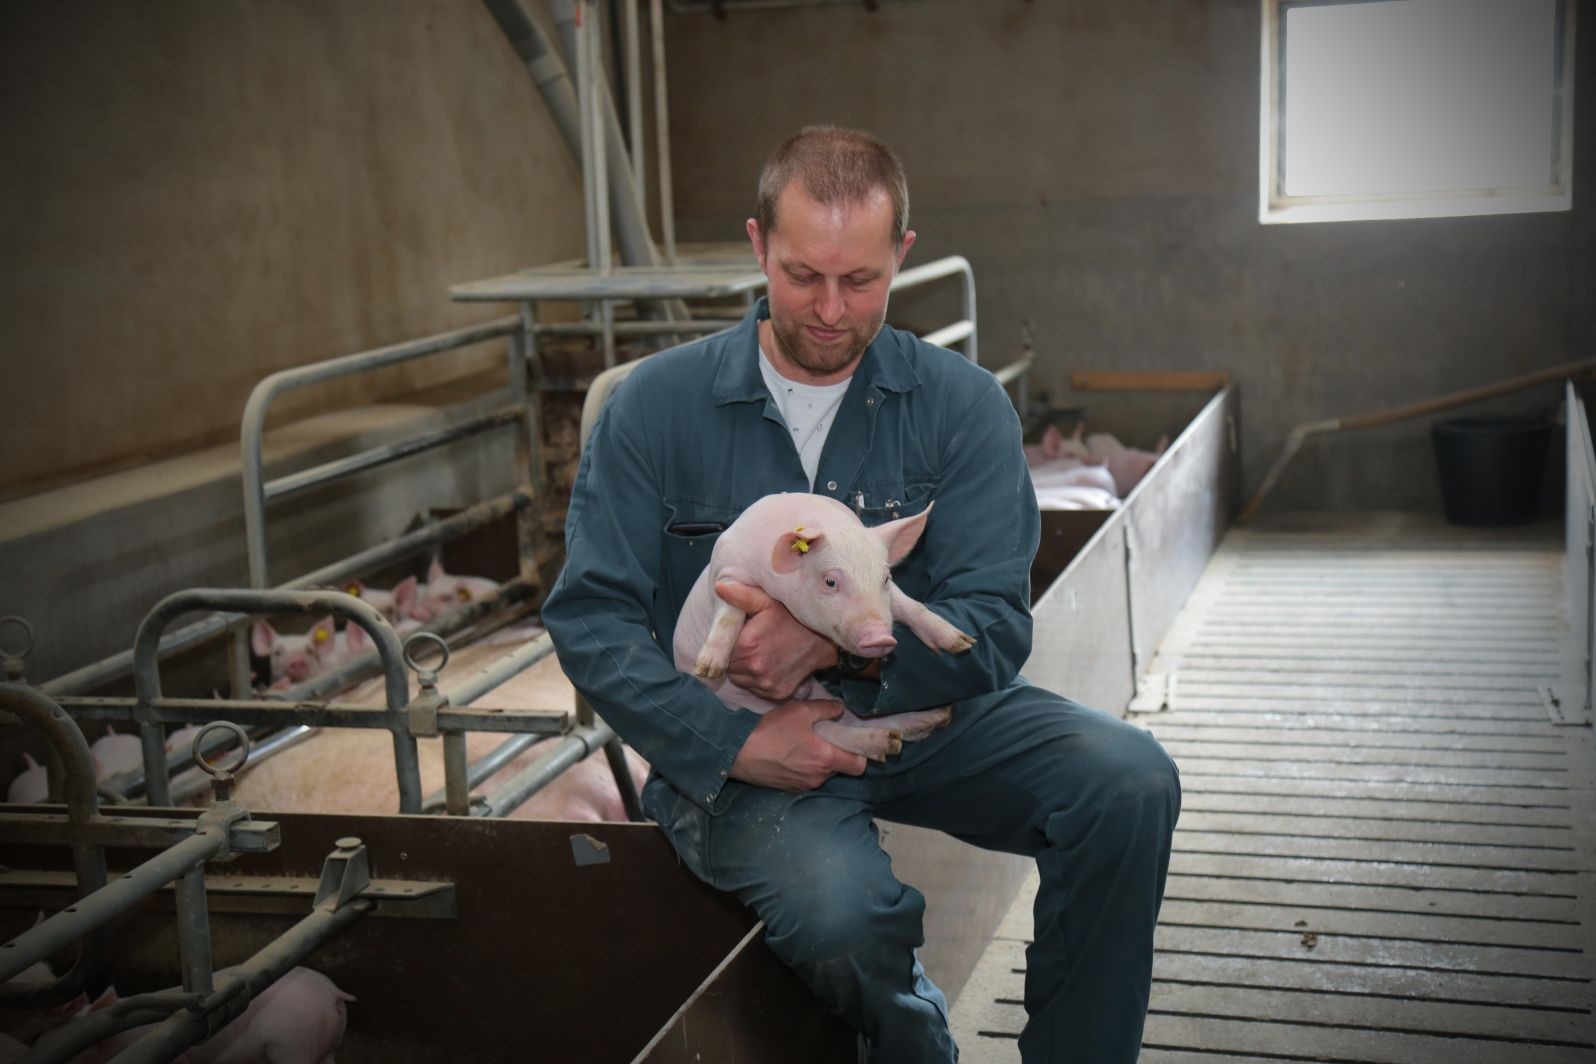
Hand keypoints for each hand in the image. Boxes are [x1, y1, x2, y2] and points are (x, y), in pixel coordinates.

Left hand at [714, 580, 837, 701]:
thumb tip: (720, 588)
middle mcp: (756, 668)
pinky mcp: (777, 694)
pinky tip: (770, 665)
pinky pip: (756, 690)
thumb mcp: (767, 600)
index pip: (721, 651)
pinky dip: (758, 680)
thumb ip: (741, 595)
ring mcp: (767, 684)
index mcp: (748, 645)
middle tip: (751, 644)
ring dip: (745, 670)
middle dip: (735, 657)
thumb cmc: (792, 616)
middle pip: (729, 668)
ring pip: (741, 680)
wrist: (823, 637)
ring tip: (761, 654)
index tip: (741, 636)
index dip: (728, 644)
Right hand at [729, 699, 868, 789]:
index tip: (851, 742)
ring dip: (817, 761)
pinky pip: (804, 778)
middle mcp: (819, 777)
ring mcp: (803, 785)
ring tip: (801, 744)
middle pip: (839, 768)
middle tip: (822, 737)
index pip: (859, 766)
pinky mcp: (788, 789)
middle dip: (835, 754)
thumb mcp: (801, 710)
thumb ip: (826, 708)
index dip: (860, 755)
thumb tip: (840, 708)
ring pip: (821, 773)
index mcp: (827, 759)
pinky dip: (802, 768)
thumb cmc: (772, 730)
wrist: (739, 752)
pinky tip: (788, 755)